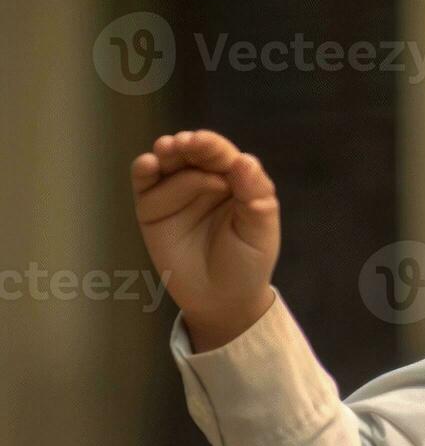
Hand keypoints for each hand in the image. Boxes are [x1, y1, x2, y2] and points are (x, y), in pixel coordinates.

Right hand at [131, 129, 279, 351]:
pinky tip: (147, 164)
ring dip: (167, 152)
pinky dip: (144, 170)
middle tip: (183, 144)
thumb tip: (245, 160)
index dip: (213, 147)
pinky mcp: (153, 207)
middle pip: (194, 152)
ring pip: (169, 162)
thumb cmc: (247, 263)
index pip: (224, 156)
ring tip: (166, 150)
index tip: (204, 145)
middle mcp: (207, 179)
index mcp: (238, 181)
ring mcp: (178, 191)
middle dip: (189, 145)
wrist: (221, 300)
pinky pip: (146, 183)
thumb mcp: (259, 231)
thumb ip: (255, 196)